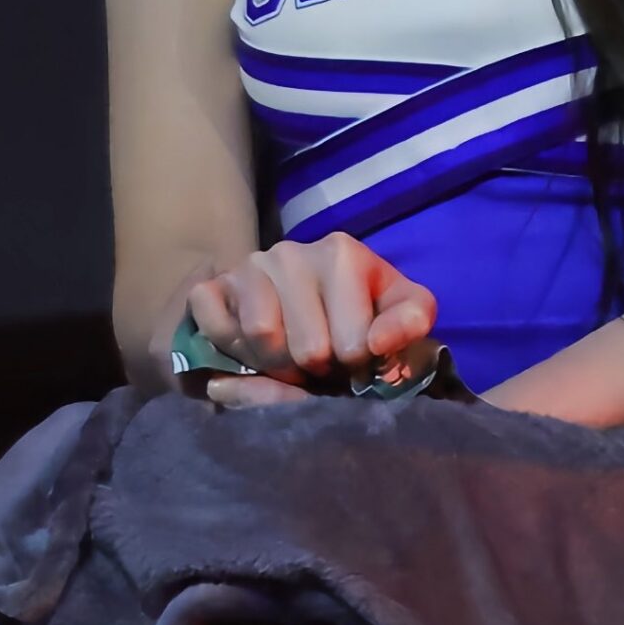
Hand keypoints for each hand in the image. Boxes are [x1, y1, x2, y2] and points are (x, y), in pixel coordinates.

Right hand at [188, 234, 436, 409]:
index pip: (353, 343)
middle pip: (306, 349)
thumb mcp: (398, 306)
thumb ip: (411, 319)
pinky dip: (233, 353)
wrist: (301, 289)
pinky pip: (216, 329)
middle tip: (320, 366)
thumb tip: (378, 343)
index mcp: (342, 252)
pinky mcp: (212, 286)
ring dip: (277, 368)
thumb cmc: (357, 305)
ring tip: (290, 361)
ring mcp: (248, 267)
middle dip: (316, 372)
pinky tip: (252, 352)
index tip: (356, 361)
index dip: (355, 367)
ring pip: (261, 338)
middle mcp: (291, 252)